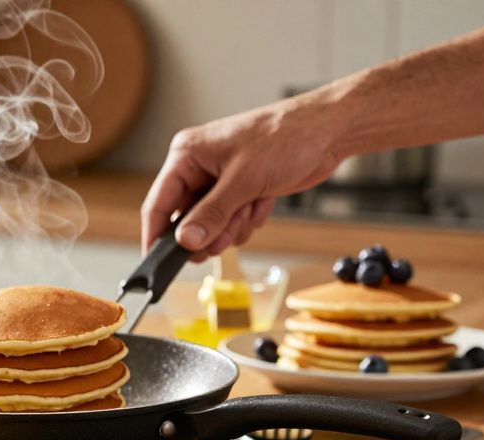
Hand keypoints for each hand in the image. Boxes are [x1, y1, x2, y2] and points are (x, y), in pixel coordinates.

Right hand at [140, 99, 342, 257]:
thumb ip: (210, 214)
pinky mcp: (240, 190)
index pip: (158, 204)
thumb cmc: (285, 138)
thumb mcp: (243, 181)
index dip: (155, 237)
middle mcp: (198, 168)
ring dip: (233, 226)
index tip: (155, 264)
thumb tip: (185, 242)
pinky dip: (248, 219)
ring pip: (211, 226)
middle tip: (227, 233)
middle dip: (210, 232)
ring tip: (252, 205)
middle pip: (186, 221)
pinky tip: (263, 200)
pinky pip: (232, 222)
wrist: (328, 131)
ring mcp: (219, 181)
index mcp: (187, 155)